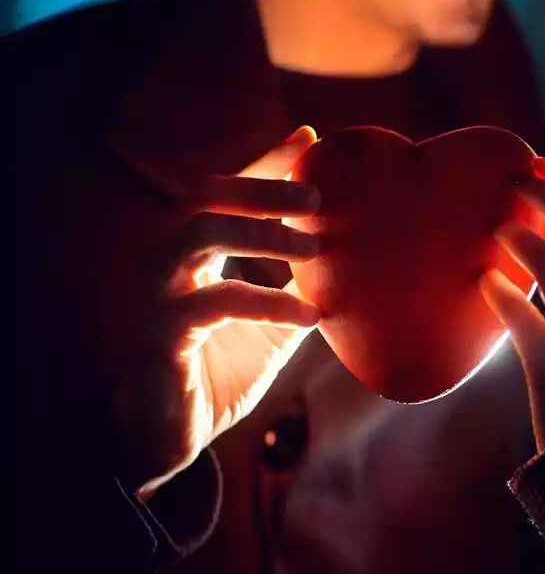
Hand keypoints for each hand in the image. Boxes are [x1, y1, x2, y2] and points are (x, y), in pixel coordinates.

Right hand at [112, 127, 322, 492]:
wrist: (171, 435)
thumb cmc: (221, 368)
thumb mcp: (273, 321)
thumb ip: (302, 286)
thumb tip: (359, 259)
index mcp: (191, 250)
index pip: (225, 189)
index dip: (265, 161)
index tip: (310, 138)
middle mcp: (166, 260)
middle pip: (205, 196)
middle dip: (262, 186)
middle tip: (316, 197)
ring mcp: (156, 293)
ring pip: (198, 233)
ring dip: (260, 231)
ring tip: (314, 246)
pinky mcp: (160, 334)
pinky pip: (214, 302)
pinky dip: (268, 302)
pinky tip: (310, 316)